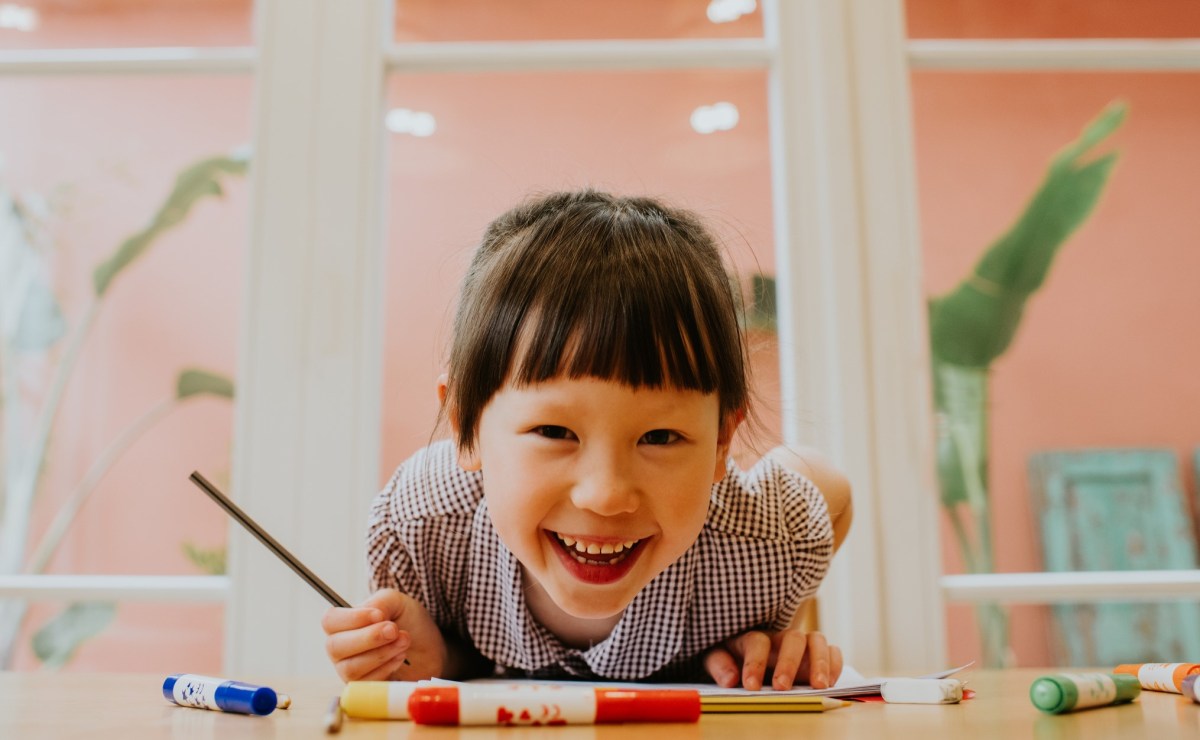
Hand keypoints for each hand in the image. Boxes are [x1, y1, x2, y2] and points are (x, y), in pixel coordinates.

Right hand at [321, 588, 446, 681]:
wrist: (429, 647)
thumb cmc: (408, 622)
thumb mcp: (397, 602)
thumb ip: (380, 602)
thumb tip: (372, 615)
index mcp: (343, 623)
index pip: (330, 621)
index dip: (353, 618)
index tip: (379, 615)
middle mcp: (341, 648)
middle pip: (335, 647)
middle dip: (369, 638)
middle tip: (394, 630)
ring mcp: (350, 670)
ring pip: (350, 668)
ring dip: (380, 654)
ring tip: (403, 641)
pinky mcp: (364, 688)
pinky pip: (365, 684)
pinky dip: (385, 669)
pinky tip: (400, 657)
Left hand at [703, 629, 842, 690]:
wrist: (741, 655)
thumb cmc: (729, 657)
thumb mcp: (716, 658)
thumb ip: (719, 665)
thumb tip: (730, 679)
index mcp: (752, 637)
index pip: (757, 642)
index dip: (754, 663)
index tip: (751, 686)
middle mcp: (780, 637)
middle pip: (792, 638)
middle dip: (789, 663)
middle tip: (782, 687)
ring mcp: (800, 644)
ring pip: (816, 641)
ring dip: (820, 663)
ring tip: (819, 687)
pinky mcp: (816, 655)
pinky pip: (832, 651)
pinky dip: (834, 664)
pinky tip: (830, 683)